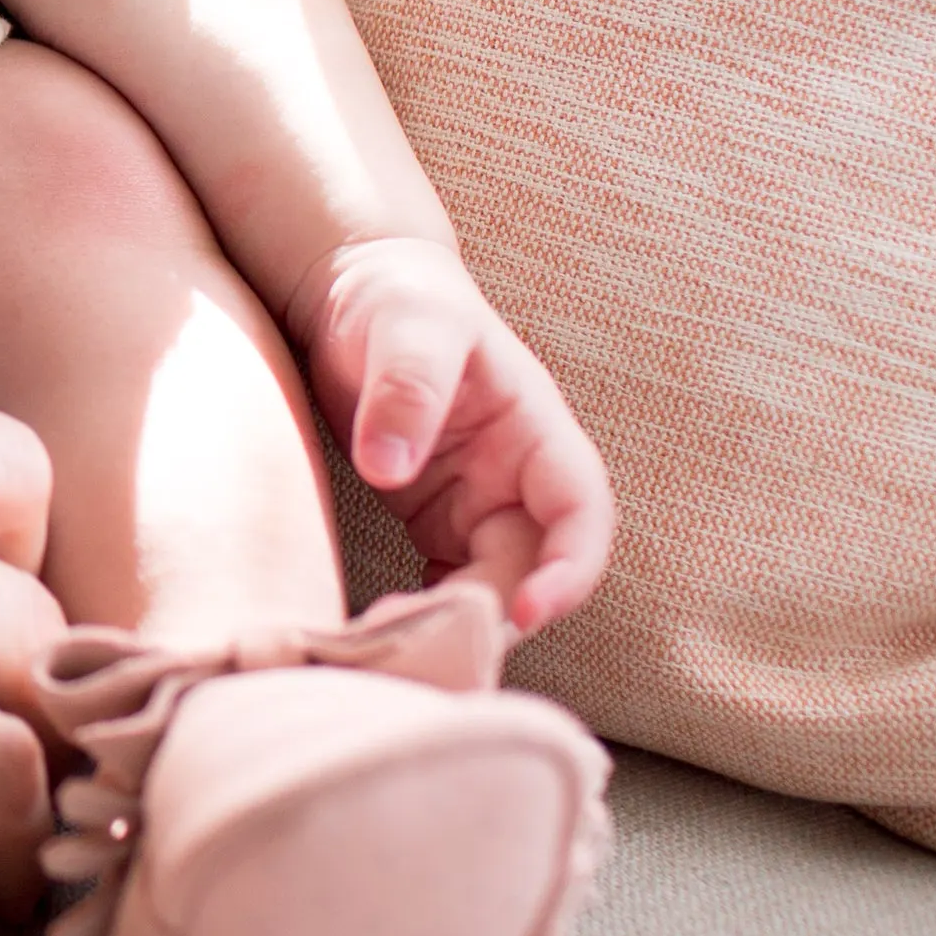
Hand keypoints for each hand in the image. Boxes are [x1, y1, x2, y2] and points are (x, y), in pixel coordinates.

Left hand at [289, 235, 613, 632]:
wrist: (356, 292)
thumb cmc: (398, 298)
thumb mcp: (407, 326)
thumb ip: (406, 388)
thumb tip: (387, 468)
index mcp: (534, 429)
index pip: (579, 508)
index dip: (568, 566)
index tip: (528, 610)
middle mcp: (517, 476)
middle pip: (530, 565)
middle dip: (492, 612)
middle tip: (424, 640)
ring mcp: (478, 503)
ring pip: (490, 584)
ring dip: (455, 622)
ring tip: (392, 642)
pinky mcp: (436, 520)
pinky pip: (446, 582)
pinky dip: (426, 613)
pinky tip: (382, 632)